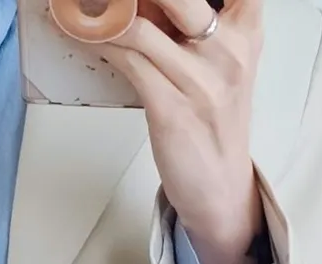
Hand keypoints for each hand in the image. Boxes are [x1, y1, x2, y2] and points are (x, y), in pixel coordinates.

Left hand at [106, 0, 273, 263]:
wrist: (221, 187)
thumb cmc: (212, 119)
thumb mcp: (217, 58)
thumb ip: (187, 22)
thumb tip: (134, 1)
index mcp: (246, 25)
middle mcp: (230, 46)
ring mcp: (202, 79)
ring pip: (140, 24)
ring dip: (102, 12)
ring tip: (75, 5)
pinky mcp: (171, 108)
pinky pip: (127, 60)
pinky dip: (98, 40)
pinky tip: (80, 30)